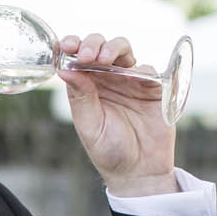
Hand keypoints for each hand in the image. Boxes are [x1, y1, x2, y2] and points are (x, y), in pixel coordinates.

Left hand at [60, 32, 175, 195]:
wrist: (140, 172)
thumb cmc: (110, 152)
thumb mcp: (90, 126)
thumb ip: (81, 97)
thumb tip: (65, 70)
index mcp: (87, 87)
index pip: (76, 58)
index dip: (71, 46)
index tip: (66, 45)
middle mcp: (107, 80)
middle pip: (100, 47)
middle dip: (93, 43)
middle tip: (87, 55)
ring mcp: (130, 81)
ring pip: (123, 50)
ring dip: (114, 48)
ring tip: (105, 59)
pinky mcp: (152, 88)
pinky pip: (147, 69)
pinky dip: (140, 69)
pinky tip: (133, 79)